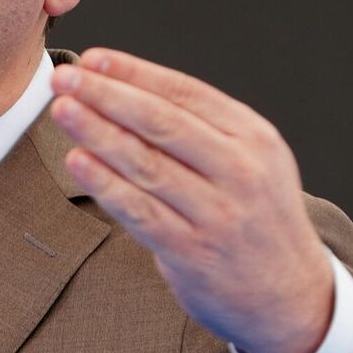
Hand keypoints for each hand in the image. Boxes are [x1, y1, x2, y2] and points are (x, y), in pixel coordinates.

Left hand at [49, 48, 333, 352]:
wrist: (290, 293)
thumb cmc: (255, 215)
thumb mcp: (253, 160)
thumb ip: (204, 128)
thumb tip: (128, 87)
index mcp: (253, 137)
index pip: (185, 93)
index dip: (134, 73)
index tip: (93, 59)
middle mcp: (239, 170)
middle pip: (162, 123)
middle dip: (107, 95)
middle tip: (65, 78)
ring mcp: (217, 213)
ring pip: (146, 164)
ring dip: (98, 133)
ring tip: (62, 110)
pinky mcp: (192, 252)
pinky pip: (140, 211)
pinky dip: (105, 185)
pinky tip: (78, 161)